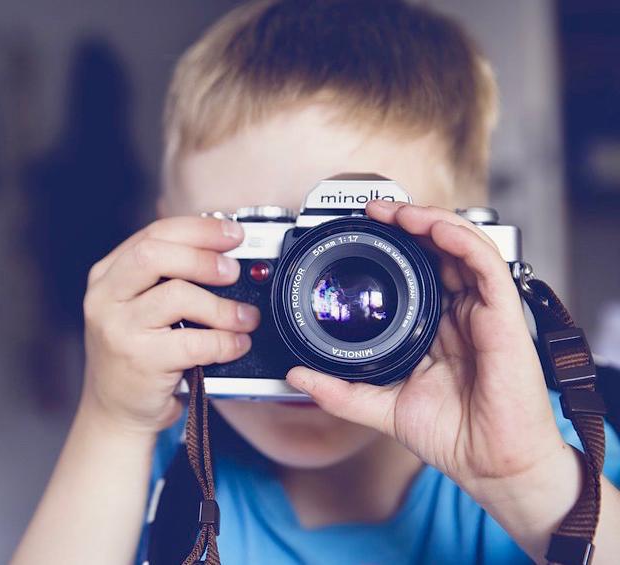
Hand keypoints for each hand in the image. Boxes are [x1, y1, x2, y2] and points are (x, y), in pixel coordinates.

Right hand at [81, 216, 260, 435]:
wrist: (114, 411)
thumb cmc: (135, 355)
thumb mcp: (136, 307)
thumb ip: (165, 277)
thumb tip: (221, 251)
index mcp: (107, 275)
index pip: (153, 234)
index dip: (198, 229)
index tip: (231, 233)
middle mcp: (105, 298)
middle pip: (155, 255)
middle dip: (203, 257)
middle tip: (233, 271)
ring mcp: (119, 329)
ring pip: (177, 295)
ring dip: (221, 305)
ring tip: (243, 317)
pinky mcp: (140, 360)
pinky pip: (193, 342)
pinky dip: (224, 341)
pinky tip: (235, 344)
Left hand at [286, 201, 571, 494]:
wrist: (490, 466)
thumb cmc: (453, 436)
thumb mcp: (381, 407)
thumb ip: (339, 391)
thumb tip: (296, 376)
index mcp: (438, 327)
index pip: (419, 270)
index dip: (395, 245)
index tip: (361, 230)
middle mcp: (462, 313)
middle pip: (440, 249)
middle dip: (408, 222)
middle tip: (374, 211)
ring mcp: (484, 311)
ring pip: (463, 246)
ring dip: (430, 221)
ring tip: (397, 211)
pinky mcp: (505, 316)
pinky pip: (487, 265)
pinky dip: (461, 240)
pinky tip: (434, 229)